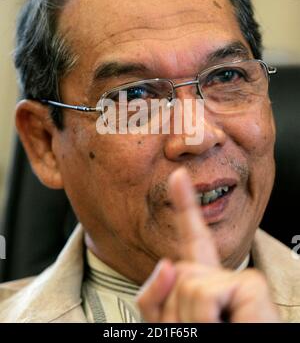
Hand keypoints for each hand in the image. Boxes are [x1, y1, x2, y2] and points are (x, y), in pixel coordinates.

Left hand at [136, 168, 279, 322]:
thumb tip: (166, 265)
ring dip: (190, 320)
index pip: (191, 242)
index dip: (185, 207)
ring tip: (217, 330)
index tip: (177, 177)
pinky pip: (205, 292)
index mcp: (204, 286)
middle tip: (204, 330)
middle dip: (174, 310)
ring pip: (186, 281)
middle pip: (176, 271)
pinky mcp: (253, 287)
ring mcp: (240, 281)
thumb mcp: (171, 327)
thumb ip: (156, 299)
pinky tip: (231, 326)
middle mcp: (223, 278)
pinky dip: (207, 319)